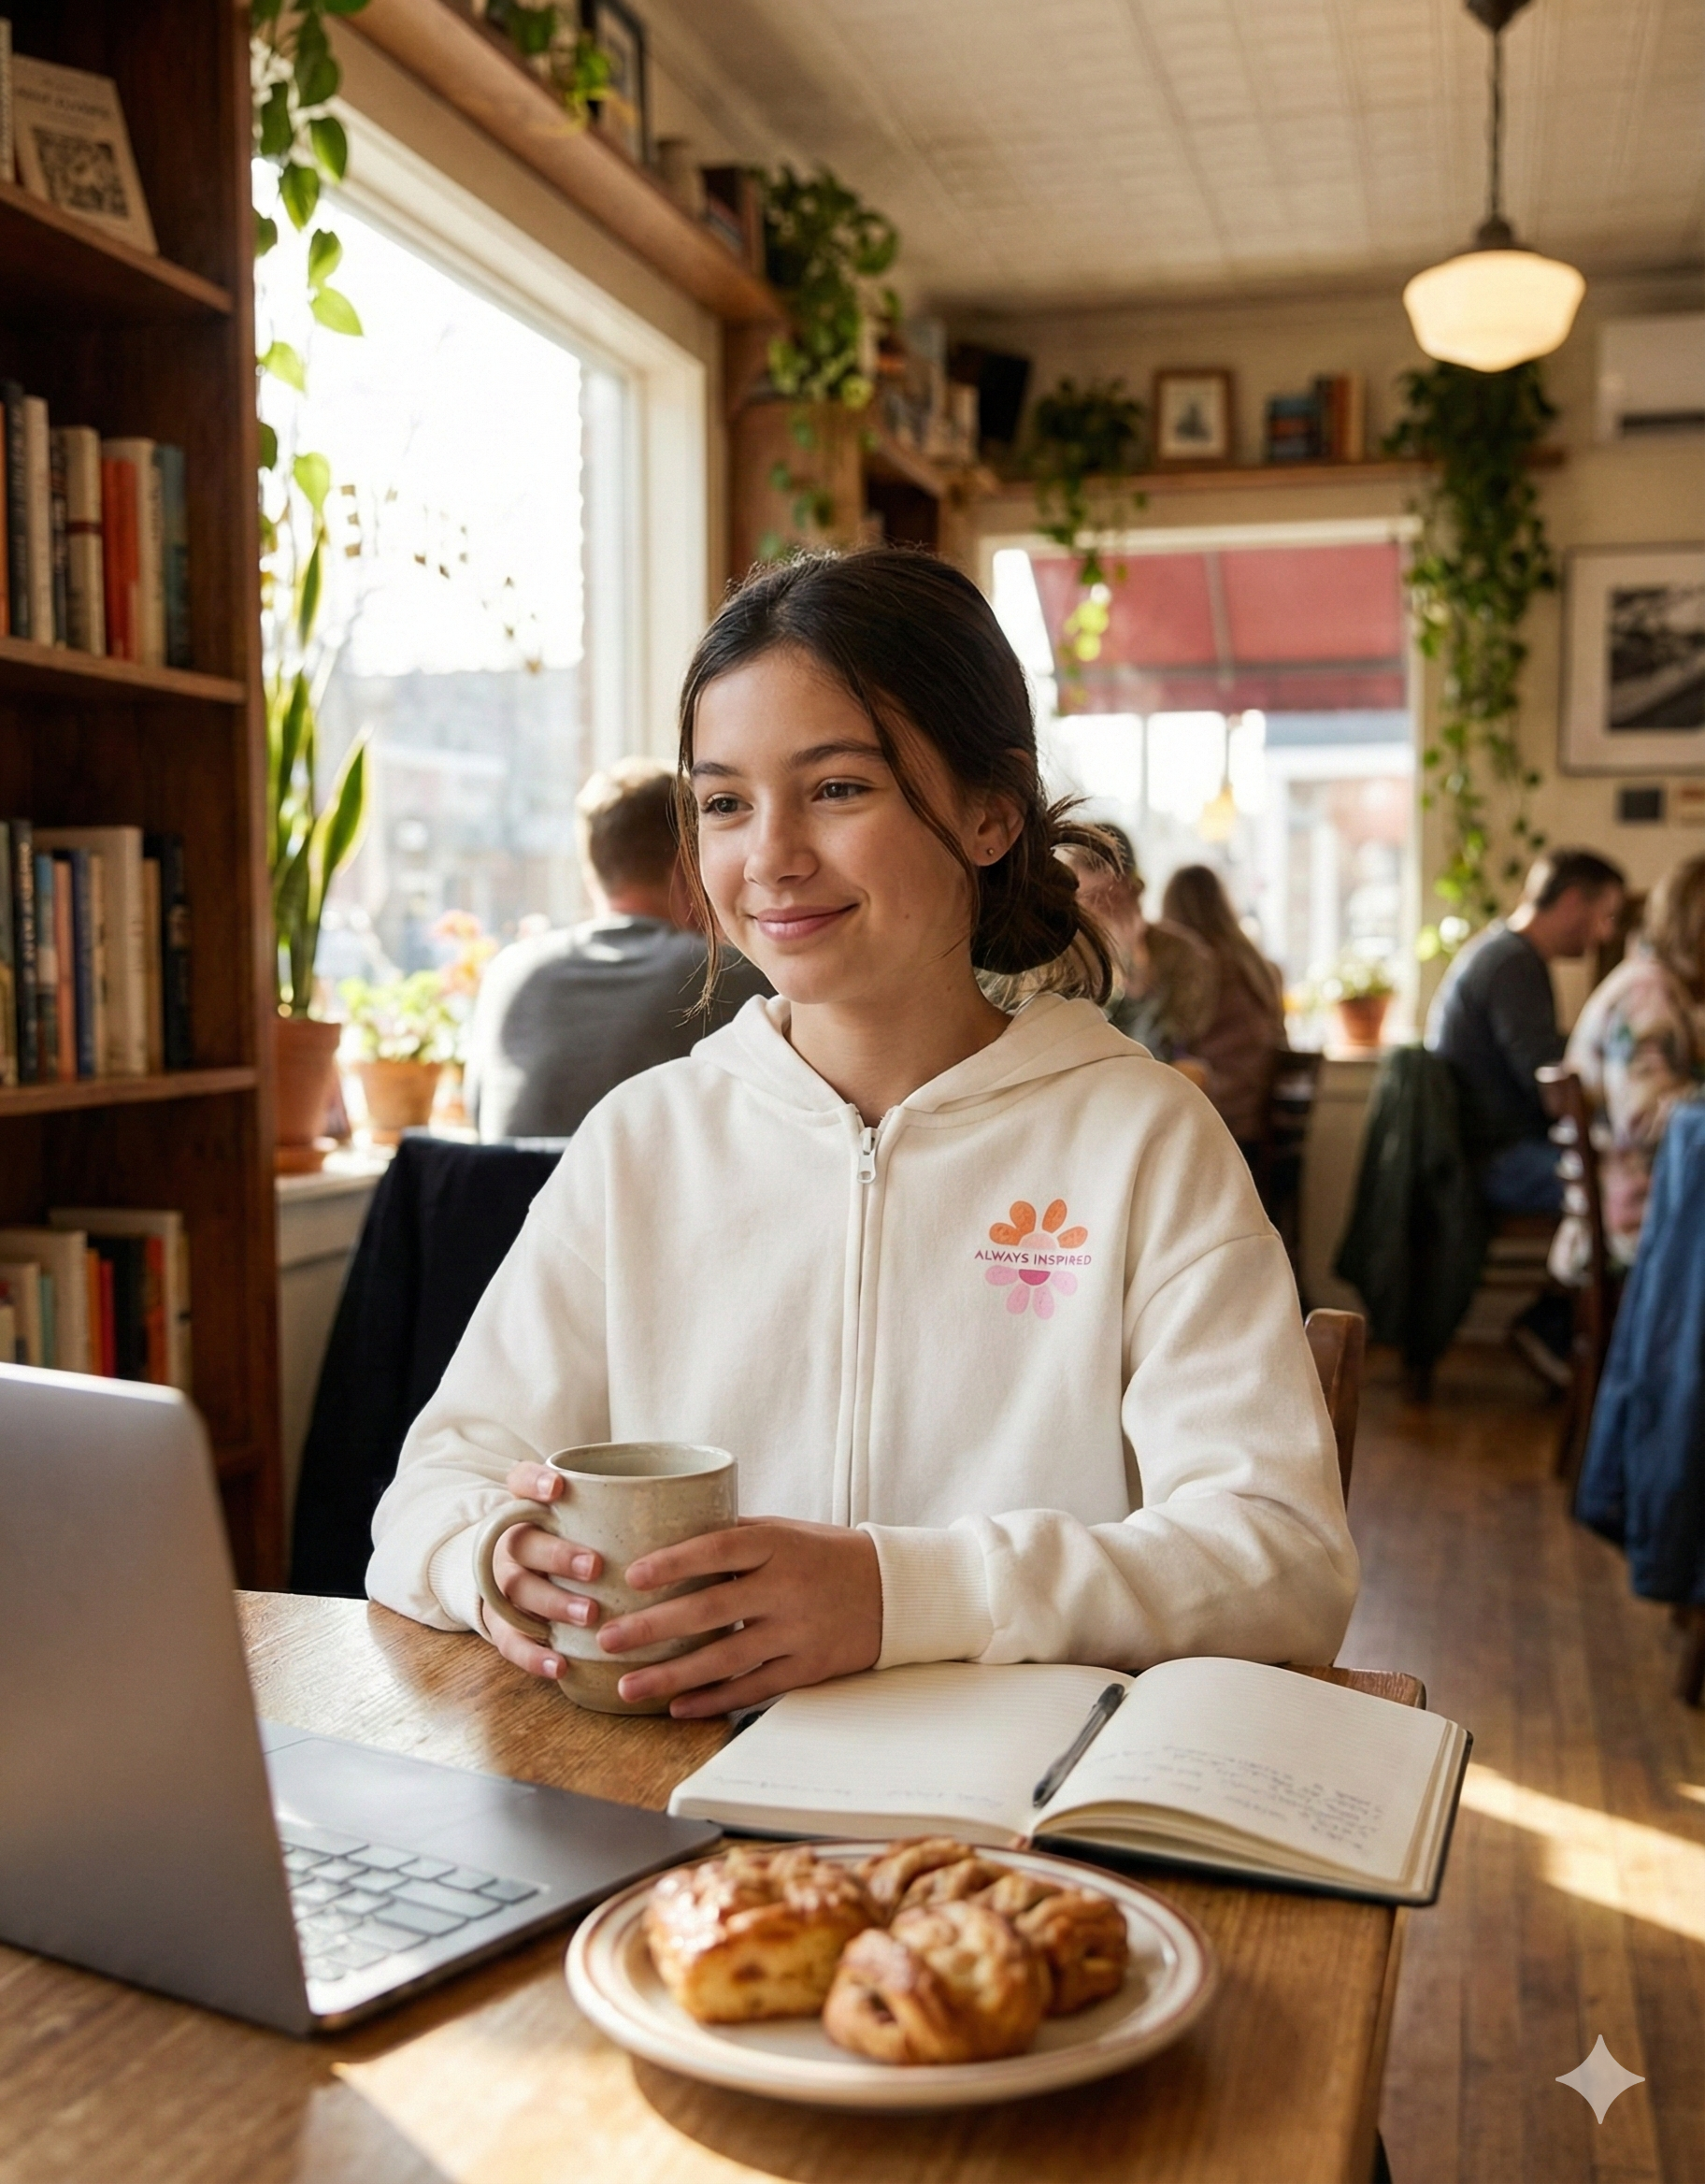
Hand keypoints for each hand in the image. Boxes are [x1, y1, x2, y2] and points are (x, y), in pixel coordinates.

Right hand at [481, 1460, 602, 1684]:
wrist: (521, 1576)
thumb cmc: (572, 1544)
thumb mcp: (586, 1520)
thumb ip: (619, 1511)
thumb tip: (699, 1501)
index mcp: (529, 1510)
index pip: (519, 1482)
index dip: (533, 1482)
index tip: (558, 1487)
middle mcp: (510, 1543)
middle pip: (523, 1543)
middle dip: (558, 1555)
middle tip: (595, 1567)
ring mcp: (502, 1584)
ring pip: (518, 1591)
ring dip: (553, 1603)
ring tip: (590, 1615)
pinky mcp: (501, 1624)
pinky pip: (510, 1641)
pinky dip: (534, 1656)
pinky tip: (561, 1665)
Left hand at [601, 1518, 882, 1717]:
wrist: (893, 1591)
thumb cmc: (825, 1555)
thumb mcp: (785, 1533)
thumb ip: (733, 1540)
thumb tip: (664, 1541)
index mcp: (777, 1545)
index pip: (717, 1550)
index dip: (673, 1562)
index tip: (631, 1576)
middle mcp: (786, 1587)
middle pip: (709, 1610)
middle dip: (652, 1627)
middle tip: (608, 1639)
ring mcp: (798, 1631)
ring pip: (725, 1658)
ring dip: (671, 1676)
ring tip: (628, 1687)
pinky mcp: (809, 1668)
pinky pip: (753, 1688)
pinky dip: (714, 1700)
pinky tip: (678, 1707)